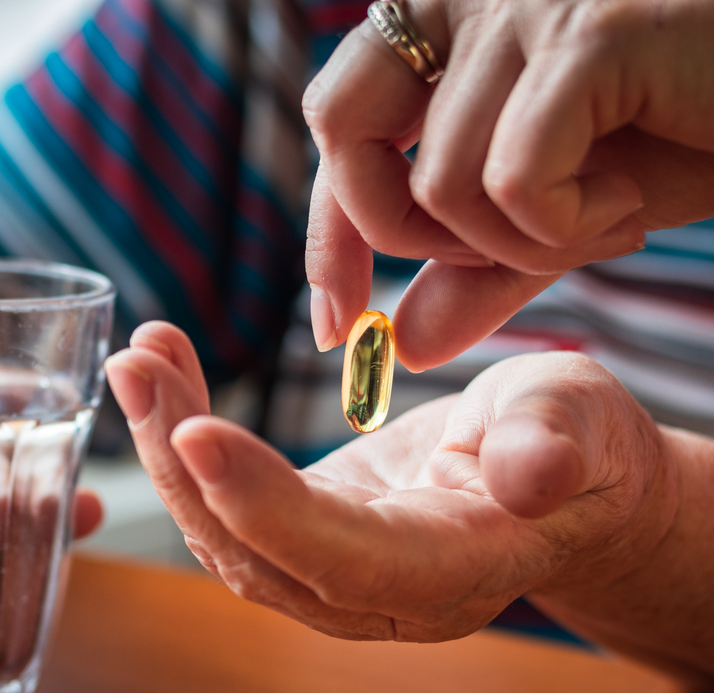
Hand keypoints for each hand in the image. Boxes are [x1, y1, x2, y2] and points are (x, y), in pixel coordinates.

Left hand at [105, 322, 676, 641]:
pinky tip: (162, 374)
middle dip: (182, 462)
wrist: (560, 484)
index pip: (342, 558)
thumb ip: (554, 445)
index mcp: (451, 573)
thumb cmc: (579, 445)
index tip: (192, 432)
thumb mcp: (582, 421)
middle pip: (256, 552)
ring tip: (139, 358)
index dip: (264, 505)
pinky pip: (223, 505)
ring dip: (165, 445)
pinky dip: (181, 441)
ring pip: (222, 533)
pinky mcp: (299, 540)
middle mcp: (374, 596)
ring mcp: (328, 577)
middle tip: (136, 367)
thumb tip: (528, 477)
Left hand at [302, 0, 713, 370]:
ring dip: (519, 245)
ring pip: (439, 182)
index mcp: (442, 23)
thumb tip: (401, 345)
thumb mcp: (556, 214)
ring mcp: (523, 3)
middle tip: (495, 260)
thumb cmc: (684, 129)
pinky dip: (564, 228)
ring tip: (604, 221)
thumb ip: (475, 272)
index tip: (335, 329)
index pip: (336, 125)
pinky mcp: (590, 33)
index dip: (327, 237)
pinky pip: (513, 179)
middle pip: (344, 135)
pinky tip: (630, 206)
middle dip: (399, 233)